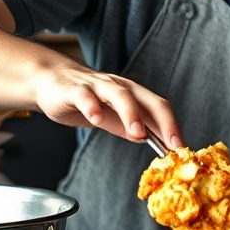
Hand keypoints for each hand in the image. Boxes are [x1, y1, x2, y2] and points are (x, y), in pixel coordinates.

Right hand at [32, 64, 182, 149]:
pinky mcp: (74, 89)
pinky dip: (92, 107)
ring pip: (119, 95)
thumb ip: (125, 127)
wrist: (49, 80)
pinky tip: (95, 119)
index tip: (181, 150)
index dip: (172, 128)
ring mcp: (97, 86)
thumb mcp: (108, 115)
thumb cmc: (82, 98)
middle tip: (171, 144)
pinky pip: (85, 96)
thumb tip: (147, 139)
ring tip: (138, 134)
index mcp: (131, 94)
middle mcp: (119, 87)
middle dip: (163, 122)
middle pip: (147, 100)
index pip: (158, 108)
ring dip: (131, 114)